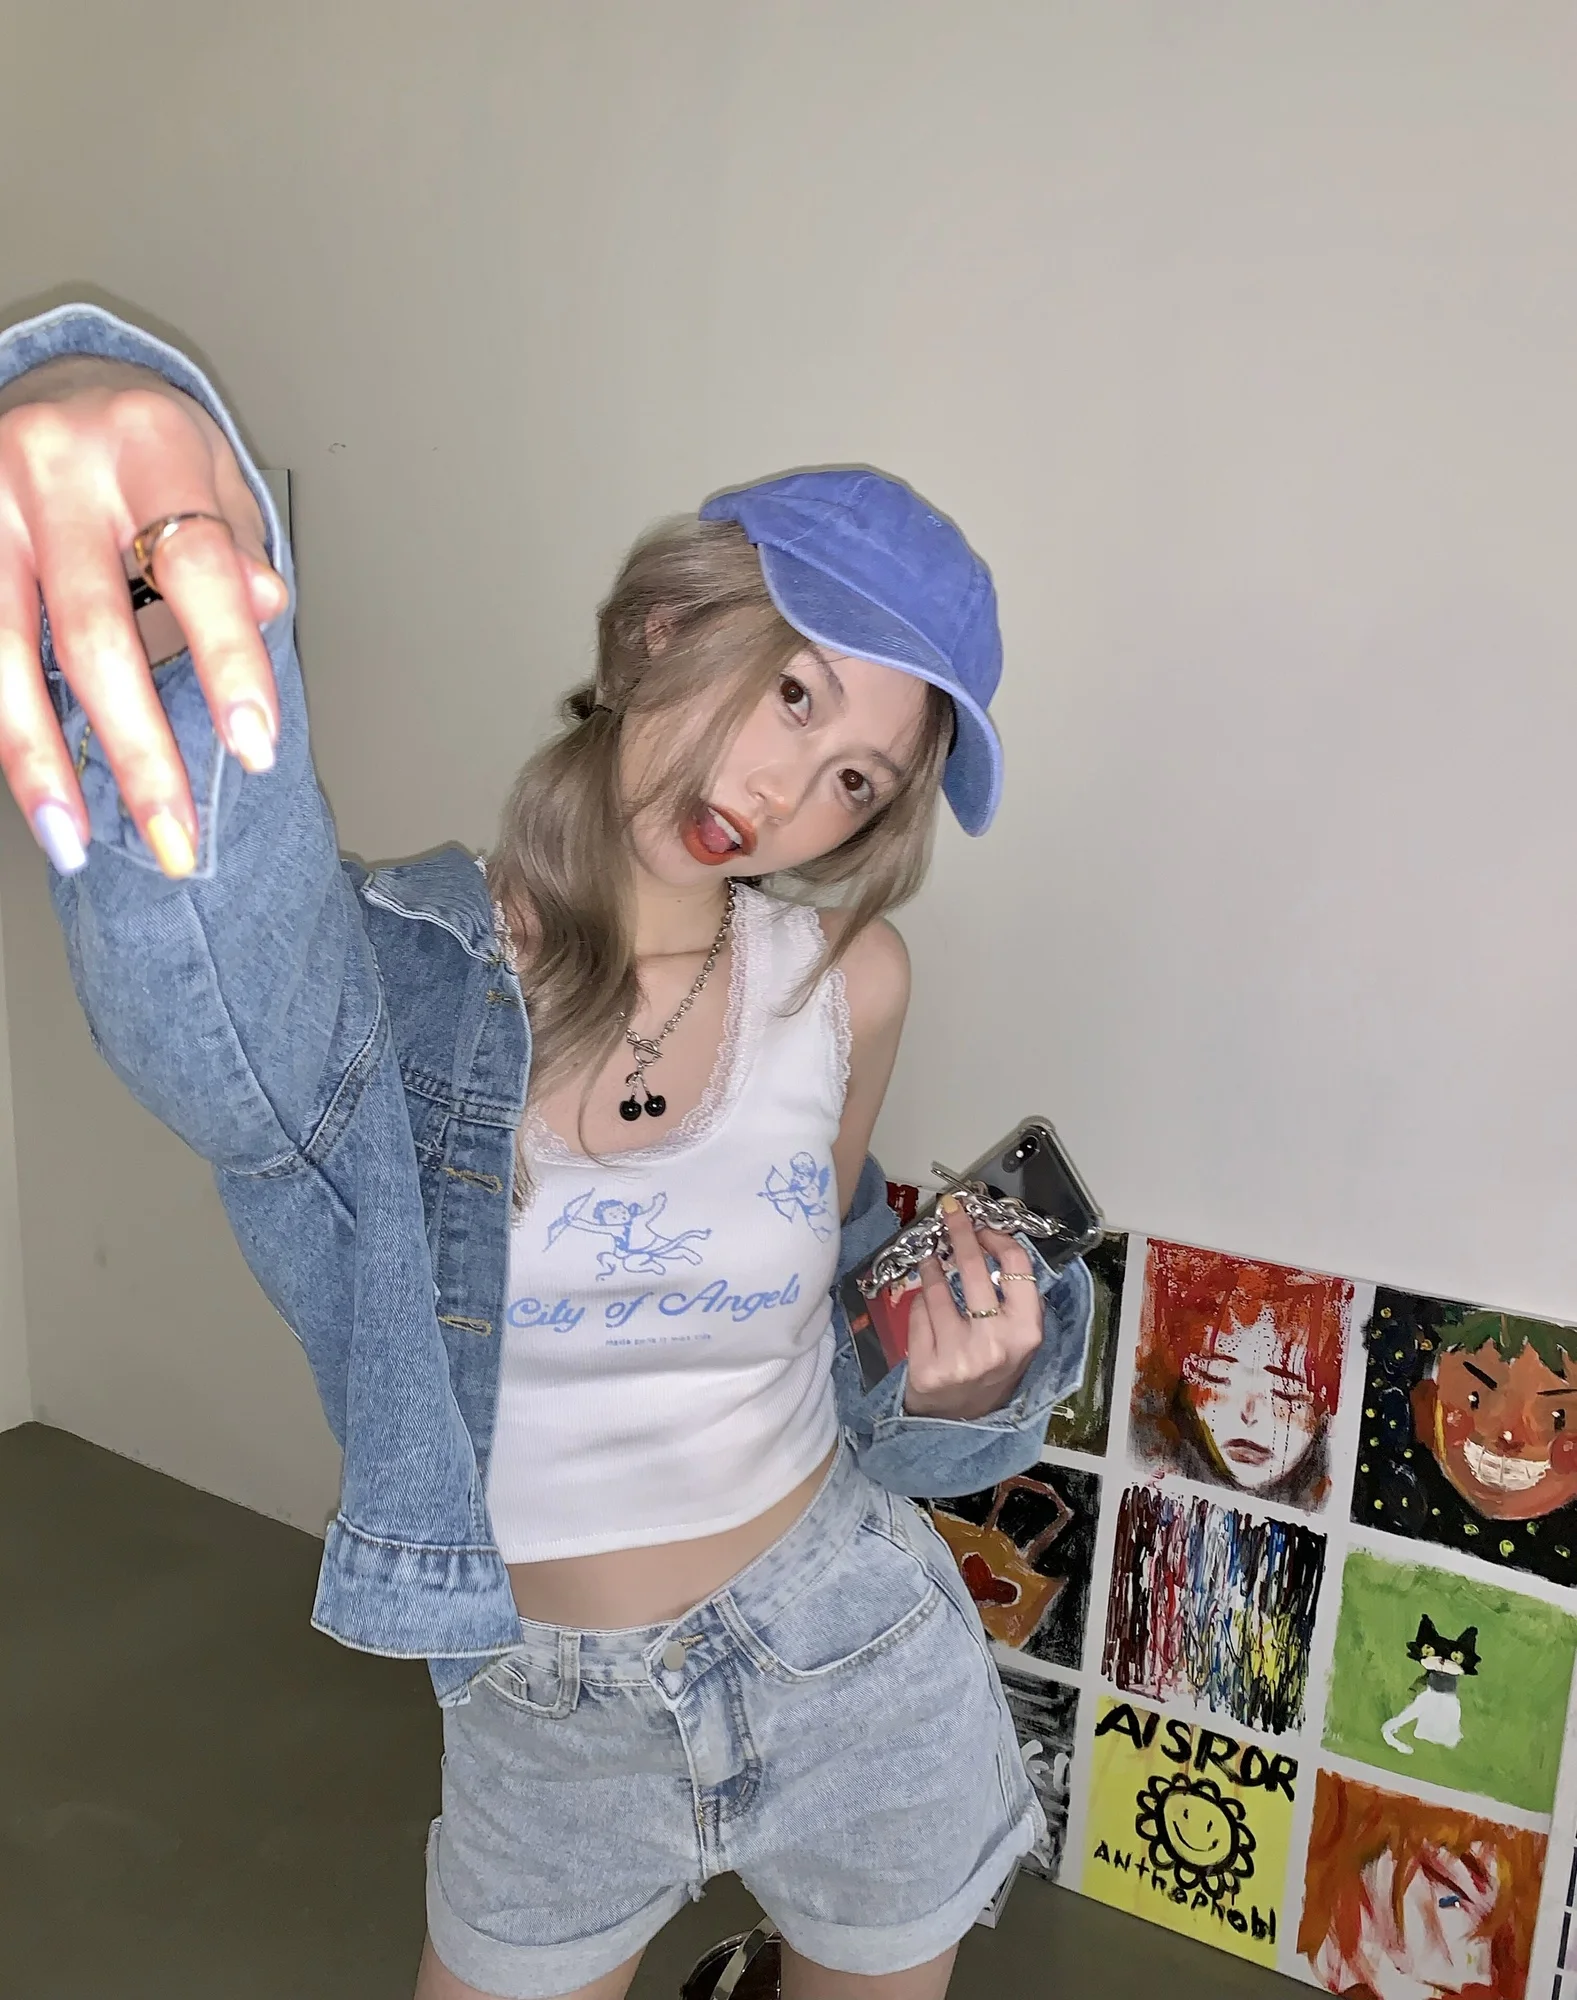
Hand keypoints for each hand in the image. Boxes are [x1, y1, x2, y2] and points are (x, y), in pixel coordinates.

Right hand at [0, 354, 287, 877]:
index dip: (227, 661)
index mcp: (144, 443)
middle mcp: (54, 468)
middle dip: (138, 748)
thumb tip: (265, 605)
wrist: (56, 383)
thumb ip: (238, 547)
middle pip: (96, 632)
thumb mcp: (212, 474)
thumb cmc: (147, 448)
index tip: (255, 748)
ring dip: (40, 758)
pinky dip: (5, 726)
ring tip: (76, 838)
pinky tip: (35, 787)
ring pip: (8, 653)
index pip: (195, 565)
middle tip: (176, 836)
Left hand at [902, 1193, 1043, 1419]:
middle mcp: (994, 1343)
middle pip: (973, 1268)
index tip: (982, 1226)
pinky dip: (920, 1303)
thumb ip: (1014, 1300)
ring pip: (937, 1288)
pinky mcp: (927, 1367)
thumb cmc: (992, 1370)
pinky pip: (918, 1313)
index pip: (1016, 1266)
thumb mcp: (1018, 1339)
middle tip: (949, 1213)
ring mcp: (958, 1356)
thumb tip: (993, 1242)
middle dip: (959, 1233)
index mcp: (1026, 1332)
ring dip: (931, 1266)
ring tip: (930, 1257)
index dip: (996, 1237)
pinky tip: (926, 1304)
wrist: (961, 1421)